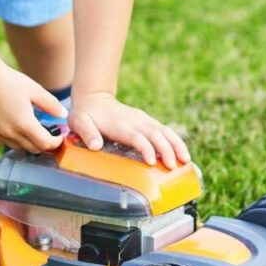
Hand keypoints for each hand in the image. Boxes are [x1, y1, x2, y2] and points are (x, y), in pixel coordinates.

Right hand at [0, 60, 65, 153]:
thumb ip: (51, 104)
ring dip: (30, 143)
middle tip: (50, 134)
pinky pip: (6, 143)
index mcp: (24, 124)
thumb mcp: (35, 90)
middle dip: (45, 145)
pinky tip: (18, 128)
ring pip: (19, 148)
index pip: (45, 144)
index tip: (59, 136)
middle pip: (33, 149)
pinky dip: (15, 140)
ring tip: (35, 130)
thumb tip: (63, 115)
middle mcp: (10, 133)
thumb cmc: (9, 81)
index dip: (56, 143)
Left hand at [68, 92, 189, 168]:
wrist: (94, 99)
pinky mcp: (147, 122)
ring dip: (176, 144)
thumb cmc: (85, 115)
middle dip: (167, 150)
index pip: (137, 136)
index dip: (145, 148)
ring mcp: (143, 120)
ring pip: (164, 131)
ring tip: (186, 160)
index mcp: (120, 124)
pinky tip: (182, 153)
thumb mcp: (79, 122)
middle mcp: (135, 121)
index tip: (151, 162)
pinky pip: (165, 131)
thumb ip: (87, 133)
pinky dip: (175, 141)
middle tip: (174, 167)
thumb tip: (95, 146)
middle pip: (155, 134)